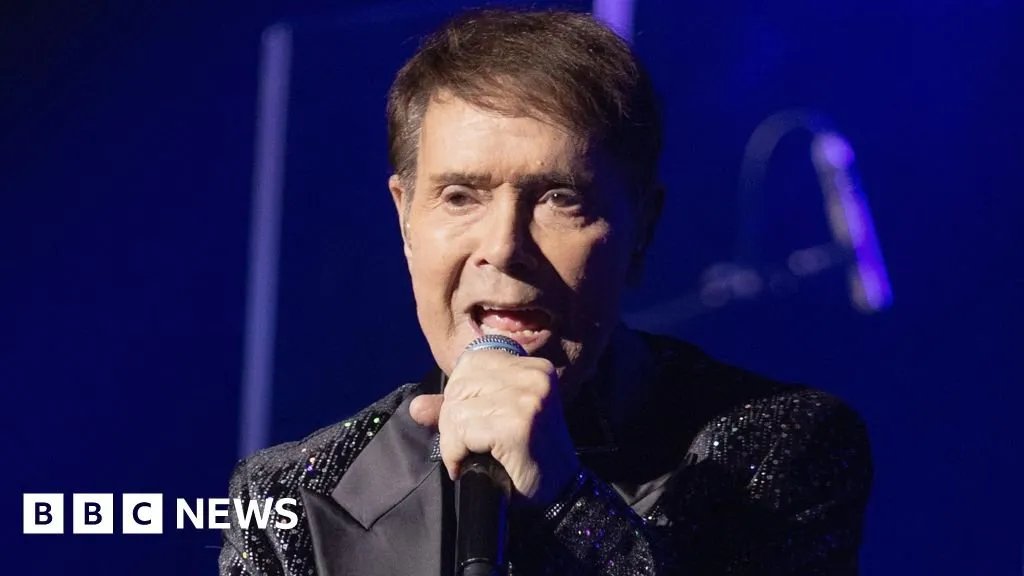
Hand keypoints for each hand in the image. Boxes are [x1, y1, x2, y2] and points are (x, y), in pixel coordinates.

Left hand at [409, 350, 580, 506]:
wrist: (560, 494)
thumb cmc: (526, 457)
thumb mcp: (491, 422)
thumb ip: (455, 408)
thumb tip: (416, 407)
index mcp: (532, 366)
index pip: (472, 361)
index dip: (460, 393)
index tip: (472, 421)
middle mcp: (533, 375)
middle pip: (461, 384)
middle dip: (453, 418)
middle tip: (469, 445)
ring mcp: (527, 398)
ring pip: (456, 408)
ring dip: (454, 439)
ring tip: (471, 455)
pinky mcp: (516, 424)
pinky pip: (461, 431)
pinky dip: (456, 452)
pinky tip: (469, 464)